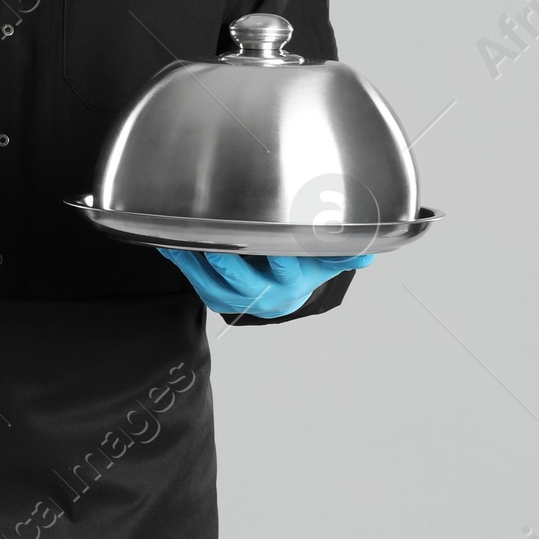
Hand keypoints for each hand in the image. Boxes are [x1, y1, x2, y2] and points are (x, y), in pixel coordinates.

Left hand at [158, 247, 372, 316]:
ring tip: (179, 240)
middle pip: (242, 280)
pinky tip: (169, 245)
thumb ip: (343, 254)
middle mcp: (261, 294)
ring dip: (194, 262)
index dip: (279, 260)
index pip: (285, 270)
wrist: (281, 299)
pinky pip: (195, 281)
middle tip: (215, 245)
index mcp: (288, 283)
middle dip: (227, 263)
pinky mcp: (214, 297)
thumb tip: (369, 252)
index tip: (272, 245)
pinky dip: (181, 264)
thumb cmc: (302, 271)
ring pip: (211, 282)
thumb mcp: (324, 264)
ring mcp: (235, 298)